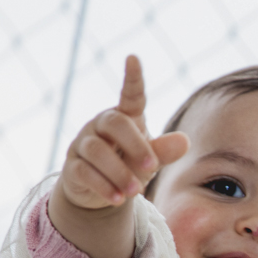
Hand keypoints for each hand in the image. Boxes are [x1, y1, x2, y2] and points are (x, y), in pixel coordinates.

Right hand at [57, 54, 189, 209]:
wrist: (102, 192)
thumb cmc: (129, 166)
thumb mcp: (150, 160)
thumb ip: (164, 152)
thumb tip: (184, 142)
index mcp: (124, 118)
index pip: (130, 95)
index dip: (132, 78)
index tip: (133, 58)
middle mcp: (100, 125)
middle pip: (114, 123)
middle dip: (135, 145)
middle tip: (152, 168)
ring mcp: (83, 144)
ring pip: (97, 151)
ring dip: (119, 173)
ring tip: (135, 193)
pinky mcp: (72, 166)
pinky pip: (84, 172)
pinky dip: (104, 187)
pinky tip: (119, 199)